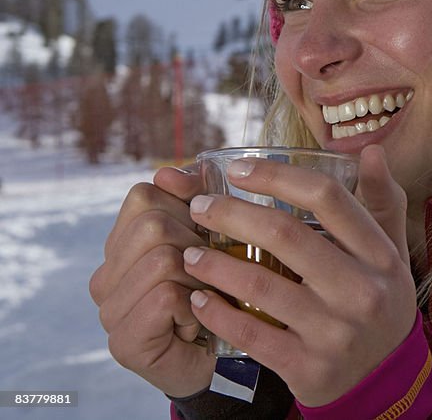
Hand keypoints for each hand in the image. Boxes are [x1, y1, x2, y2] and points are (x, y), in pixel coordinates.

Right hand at [89, 167, 215, 396]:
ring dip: (200, 277)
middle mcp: (105, 276)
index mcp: (121, 245)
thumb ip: (196, 199)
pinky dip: (195, 305)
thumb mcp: (213, 236)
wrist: (226, 358)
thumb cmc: (220, 291)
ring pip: (162, 259)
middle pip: (152, 225)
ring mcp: (109, 311)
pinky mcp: (124, 342)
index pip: (144, 194)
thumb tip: (172, 172)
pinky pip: (166, 296)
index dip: (185, 204)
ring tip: (203, 297)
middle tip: (207, 274)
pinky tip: (198, 321)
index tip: (204, 230)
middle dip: (196, 244)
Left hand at [182, 144, 416, 406]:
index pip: (327, 197)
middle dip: (232, 214)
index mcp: (380, 254)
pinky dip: (217, 313)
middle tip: (199, 206)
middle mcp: (361, 291)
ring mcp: (335, 332)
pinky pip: (251, 334)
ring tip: (189, 252)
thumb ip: (382, 202)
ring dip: (215, 264)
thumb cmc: (380, 300)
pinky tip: (197, 298)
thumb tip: (372, 151)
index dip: (277, 176)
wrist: (384, 378)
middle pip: (286, 235)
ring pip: (262, 285)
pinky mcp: (308, 367)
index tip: (238, 168)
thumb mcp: (392, 252)